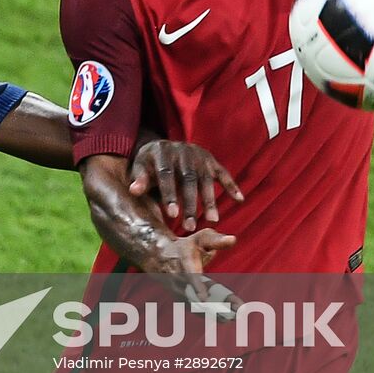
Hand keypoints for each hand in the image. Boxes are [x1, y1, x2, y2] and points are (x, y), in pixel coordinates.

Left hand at [129, 139, 243, 231]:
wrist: (162, 145)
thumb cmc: (149, 162)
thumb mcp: (140, 166)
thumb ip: (139, 179)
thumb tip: (134, 191)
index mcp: (162, 152)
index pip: (166, 176)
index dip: (169, 195)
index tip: (171, 215)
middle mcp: (182, 152)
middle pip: (188, 180)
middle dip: (190, 204)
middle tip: (190, 227)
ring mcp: (199, 155)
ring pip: (205, 180)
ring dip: (209, 201)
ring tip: (212, 221)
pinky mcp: (210, 159)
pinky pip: (223, 173)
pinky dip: (232, 185)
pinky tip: (239, 199)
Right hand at [136, 229, 239, 308]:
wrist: (159, 256)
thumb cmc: (186, 247)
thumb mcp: (200, 238)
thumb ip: (217, 240)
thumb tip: (233, 240)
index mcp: (185, 263)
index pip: (190, 276)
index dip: (197, 287)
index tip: (204, 298)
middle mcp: (178, 280)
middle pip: (196, 295)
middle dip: (214, 305)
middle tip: (235, 312)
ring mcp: (178, 291)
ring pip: (195, 305)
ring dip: (214, 313)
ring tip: (233, 317)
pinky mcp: (180, 299)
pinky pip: (195, 309)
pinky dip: (209, 315)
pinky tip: (224, 318)